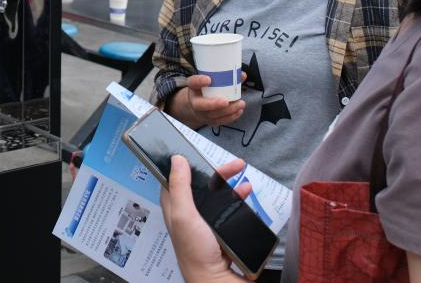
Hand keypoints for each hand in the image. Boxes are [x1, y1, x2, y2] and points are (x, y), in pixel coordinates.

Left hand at [160, 155, 250, 282]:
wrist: (218, 279)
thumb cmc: (196, 251)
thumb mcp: (184, 216)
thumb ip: (180, 187)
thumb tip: (176, 159)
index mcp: (174, 207)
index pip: (174, 179)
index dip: (182, 164)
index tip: (193, 150)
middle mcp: (189, 212)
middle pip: (200, 183)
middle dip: (216, 171)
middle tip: (233, 163)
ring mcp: (206, 220)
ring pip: (216, 193)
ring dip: (229, 181)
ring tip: (241, 171)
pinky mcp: (221, 227)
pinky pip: (230, 206)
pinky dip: (238, 196)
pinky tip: (246, 191)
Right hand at [169, 74, 246, 128]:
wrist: (198, 104)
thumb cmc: (207, 89)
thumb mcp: (212, 80)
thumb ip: (227, 76)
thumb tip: (242, 75)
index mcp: (193, 87)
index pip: (193, 82)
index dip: (199, 81)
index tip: (209, 79)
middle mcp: (195, 101)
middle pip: (200, 105)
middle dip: (214, 104)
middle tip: (226, 101)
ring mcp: (201, 113)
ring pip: (212, 115)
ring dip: (227, 111)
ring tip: (240, 104)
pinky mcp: (209, 121)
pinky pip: (219, 121)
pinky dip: (230, 117)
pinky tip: (239, 111)